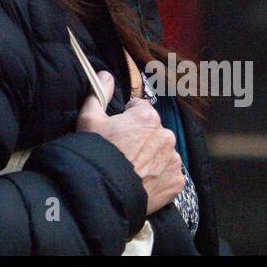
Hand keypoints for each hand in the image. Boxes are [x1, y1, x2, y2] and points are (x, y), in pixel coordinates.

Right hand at [76, 70, 185, 214]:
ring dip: (153, 158)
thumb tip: (105, 74)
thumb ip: (99, 92)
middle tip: (124, 153)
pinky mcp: (177, 182)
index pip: (140, 109)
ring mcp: (173, 159)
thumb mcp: (89, 119)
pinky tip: (143, 182)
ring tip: (133, 170)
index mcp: (147, 116)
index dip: (126, 119)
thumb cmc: (96, 152)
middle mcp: (166, 135)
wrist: (104, 191)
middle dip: (142, 139)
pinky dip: (160, 178)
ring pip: (163, 153)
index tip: (117, 132)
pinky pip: (170, 175)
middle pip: (154, 132)